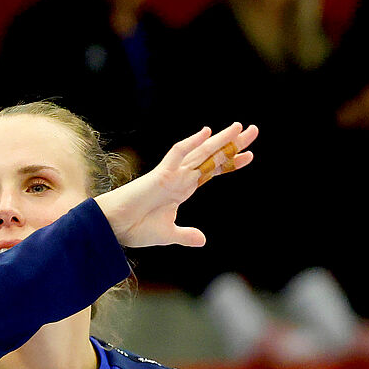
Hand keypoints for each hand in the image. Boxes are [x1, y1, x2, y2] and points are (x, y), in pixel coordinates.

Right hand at [93, 122, 257, 247]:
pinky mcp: (160, 175)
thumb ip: (186, 235)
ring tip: (240, 128)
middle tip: (253, 130)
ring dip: (220, 140)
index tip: (250, 155)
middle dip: (232, 144)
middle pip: (211, 156)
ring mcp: (172, 174)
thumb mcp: (169, 234)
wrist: (114, 228)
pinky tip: (206, 133)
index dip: (230, 162)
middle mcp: (181, 177)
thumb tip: (202, 240)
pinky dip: (191, 143)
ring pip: (200, 152)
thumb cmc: (136, 228)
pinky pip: (177, 155)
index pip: (212, 170)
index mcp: (183, 188)